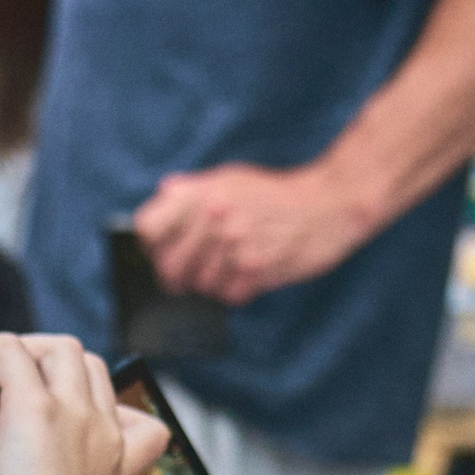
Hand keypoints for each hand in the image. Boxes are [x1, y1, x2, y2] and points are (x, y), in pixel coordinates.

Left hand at [0, 334, 170, 474]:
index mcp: (110, 467)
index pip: (139, 423)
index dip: (102, 409)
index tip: (60, 428)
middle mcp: (101, 433)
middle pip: (87, 365)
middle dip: (44, 364)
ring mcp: (73, 415)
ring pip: (57, 346)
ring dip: (16, 350)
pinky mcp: (37, 408)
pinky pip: (6, 351)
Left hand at [133, 162, 377, 306]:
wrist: (328, 205)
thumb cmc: (277, 194)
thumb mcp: (231, 178)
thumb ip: (194, 188)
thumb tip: (163, 195)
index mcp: (201, 192)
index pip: (146, 229)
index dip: (149, 245)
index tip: (159, 251)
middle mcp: (213, 217)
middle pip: (167, 267)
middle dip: (175, 277)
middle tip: (187, 277)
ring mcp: (233, 245)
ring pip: (198, 286)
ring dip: (209, 285)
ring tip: (228, 270)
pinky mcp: (255, 270)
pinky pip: (226, 296)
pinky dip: (234, 292)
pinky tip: (248, 276)